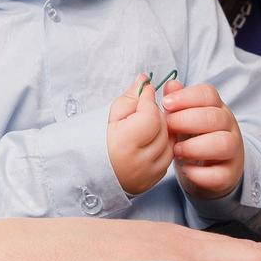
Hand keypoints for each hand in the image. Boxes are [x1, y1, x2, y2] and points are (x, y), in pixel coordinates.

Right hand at [107, 76, 173, 195]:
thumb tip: (145, 81)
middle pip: (162, 127)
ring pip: (170, 141)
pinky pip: (169, 154)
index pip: (150, 116)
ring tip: (144, 125)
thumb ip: (130, 98)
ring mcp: (149, 173)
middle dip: (155, 113)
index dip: (149, 100)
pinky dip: (163, 143)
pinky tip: (148, 140)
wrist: (90, 173)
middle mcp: (140, 162)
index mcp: (125, 145)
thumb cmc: (96, 143)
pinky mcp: (155, 179)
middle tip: (141, 109)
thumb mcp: (109, 117)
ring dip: (161, 128)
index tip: (145, 91)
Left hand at [159, 79, 242, 199]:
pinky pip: (220, 174)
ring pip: (223, 144)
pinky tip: (186, 170)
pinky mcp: (229, 174)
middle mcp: (228, 127)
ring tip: (176, 150)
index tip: (165, 104)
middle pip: (215, 117)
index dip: (186, 97)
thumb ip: (178, 101)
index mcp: (216, 108)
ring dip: (196, 146)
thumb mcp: (186, 117)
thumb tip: (170, 84)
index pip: (208, 94)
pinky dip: (201, 173)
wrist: (211, 170)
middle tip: (167, 128)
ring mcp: (232, 151)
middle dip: (187, 120)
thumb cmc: (195, 138)